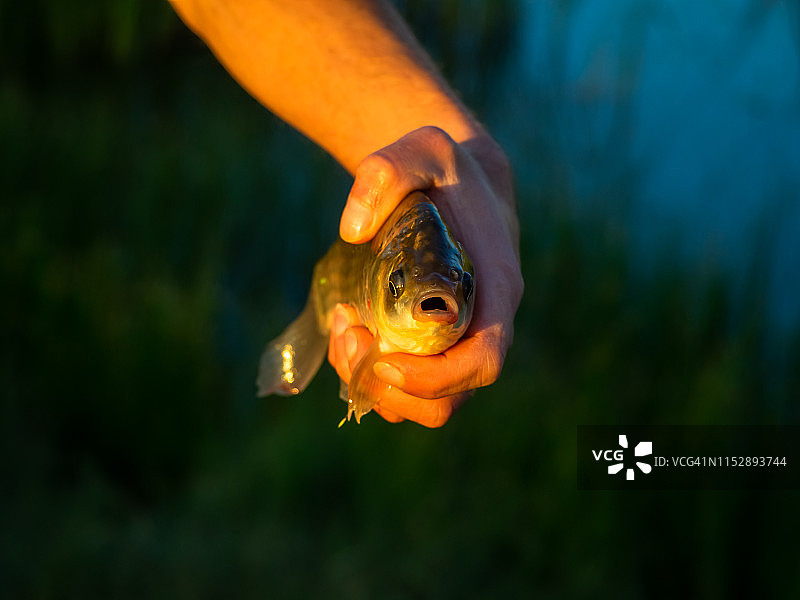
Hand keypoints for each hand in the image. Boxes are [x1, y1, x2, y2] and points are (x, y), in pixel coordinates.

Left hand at [328, 126, 523, 426]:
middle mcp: (485, 324)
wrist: (452, 182)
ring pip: (428, 401)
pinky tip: (346, 328)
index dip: (437, 379)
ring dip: (375, 387)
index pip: (484, 361)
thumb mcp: (420, 150)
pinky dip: (370, 377)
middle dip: (393, 390)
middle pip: (453, 397)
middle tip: (349, 337)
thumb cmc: (441, 170)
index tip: (385, 362)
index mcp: (496, 290)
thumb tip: (353, 230)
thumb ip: (386, 172)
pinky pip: (409, 387)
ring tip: (343, 329)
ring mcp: (460, 339)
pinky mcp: (435, 342)